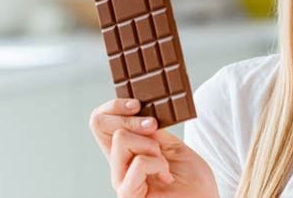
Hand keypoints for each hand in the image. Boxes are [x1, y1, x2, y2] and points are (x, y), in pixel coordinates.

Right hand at [89, 98, 218, 197]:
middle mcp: (118, 165)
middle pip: (100, 124)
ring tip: (164, 162)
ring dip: (150, 144)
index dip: (113, 106)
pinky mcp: (128, 194)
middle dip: (129, 117)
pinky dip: (157, 163)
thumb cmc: (192, 181)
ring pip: (121, 138)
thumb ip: (153, 132)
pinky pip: (138, 163)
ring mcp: (121, 181)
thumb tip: (140, 111)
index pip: (100, 122)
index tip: (138, 105)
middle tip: (153, 126)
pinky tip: (166, 176)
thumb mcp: (173, 145)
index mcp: (127, 152)